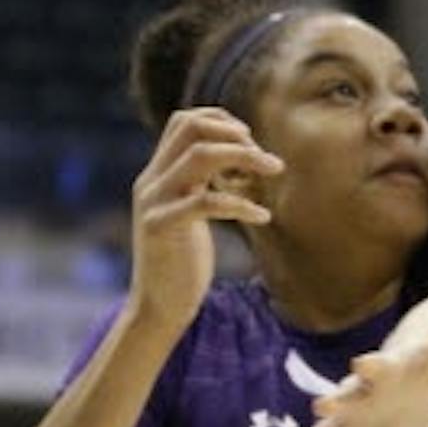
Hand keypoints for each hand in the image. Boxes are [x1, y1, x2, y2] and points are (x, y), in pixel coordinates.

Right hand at [129, 109, 280, 332]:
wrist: (158, 305)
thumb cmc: (184, 260)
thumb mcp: (190, 210)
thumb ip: (201, 182)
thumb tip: (237, 157)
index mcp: (158, 173)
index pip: (184, 121)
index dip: (222, 122)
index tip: (250, 143)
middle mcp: (151, 180)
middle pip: (191, 127)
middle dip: (236, 134)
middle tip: (266, 160)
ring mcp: (154, 201)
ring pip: (200, 155)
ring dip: (246, 157)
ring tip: (276, 171)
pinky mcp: (161, 227)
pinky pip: (206, 201)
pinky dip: (241, 203)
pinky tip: (263, 217)